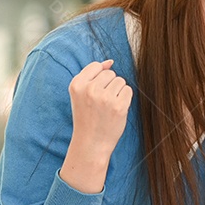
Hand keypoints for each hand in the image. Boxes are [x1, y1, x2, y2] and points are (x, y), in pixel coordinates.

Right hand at [61, 60, 132, 192]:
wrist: (91, 143)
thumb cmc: (87, 117)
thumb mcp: (81, 94)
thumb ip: (93, 75)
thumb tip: (110, 61)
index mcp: (76, 85)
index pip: (96, 66)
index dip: (99, 79)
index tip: (95, 94)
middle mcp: (89, 89)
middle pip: (110, 73)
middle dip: (109, 86)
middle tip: (101, 104)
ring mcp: (105, 98)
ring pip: (120, 81)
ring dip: (118, 92)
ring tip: (108, 107)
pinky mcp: (119, 106)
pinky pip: (128, 90)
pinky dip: (125, 99)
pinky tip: (116, 110)